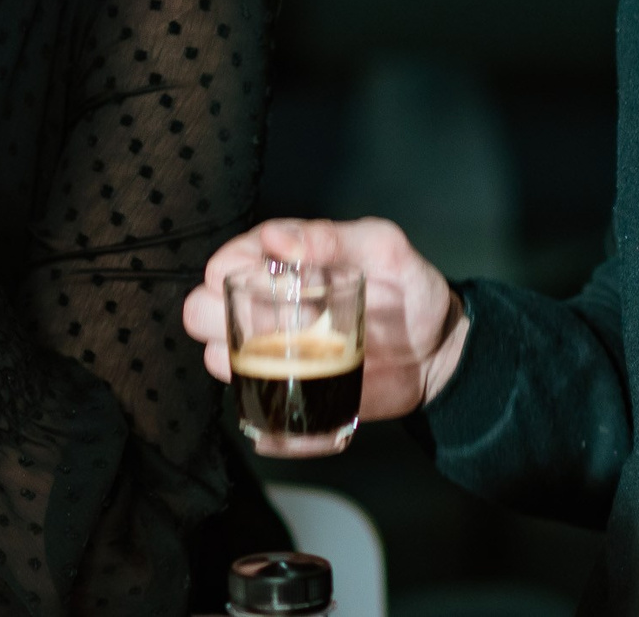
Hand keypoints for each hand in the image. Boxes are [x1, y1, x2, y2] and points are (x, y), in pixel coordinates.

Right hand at [183, 218, 468, 419]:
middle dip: (226, 319)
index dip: (231, 273)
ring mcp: (271, 349)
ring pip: (214, 354)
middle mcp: (263, 304)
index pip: (223, 263)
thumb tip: (275, 238)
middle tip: (284, 326)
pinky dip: (256, 400)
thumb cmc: (409, 290)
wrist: (437, 353)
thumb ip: (332, 237)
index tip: (274, 285)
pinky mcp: (286, 388)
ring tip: (294, 358)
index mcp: (278, 262)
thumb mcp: (381, 248)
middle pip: (201, 310)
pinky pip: (247, 398)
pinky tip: (292, 390)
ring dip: (241, 360)